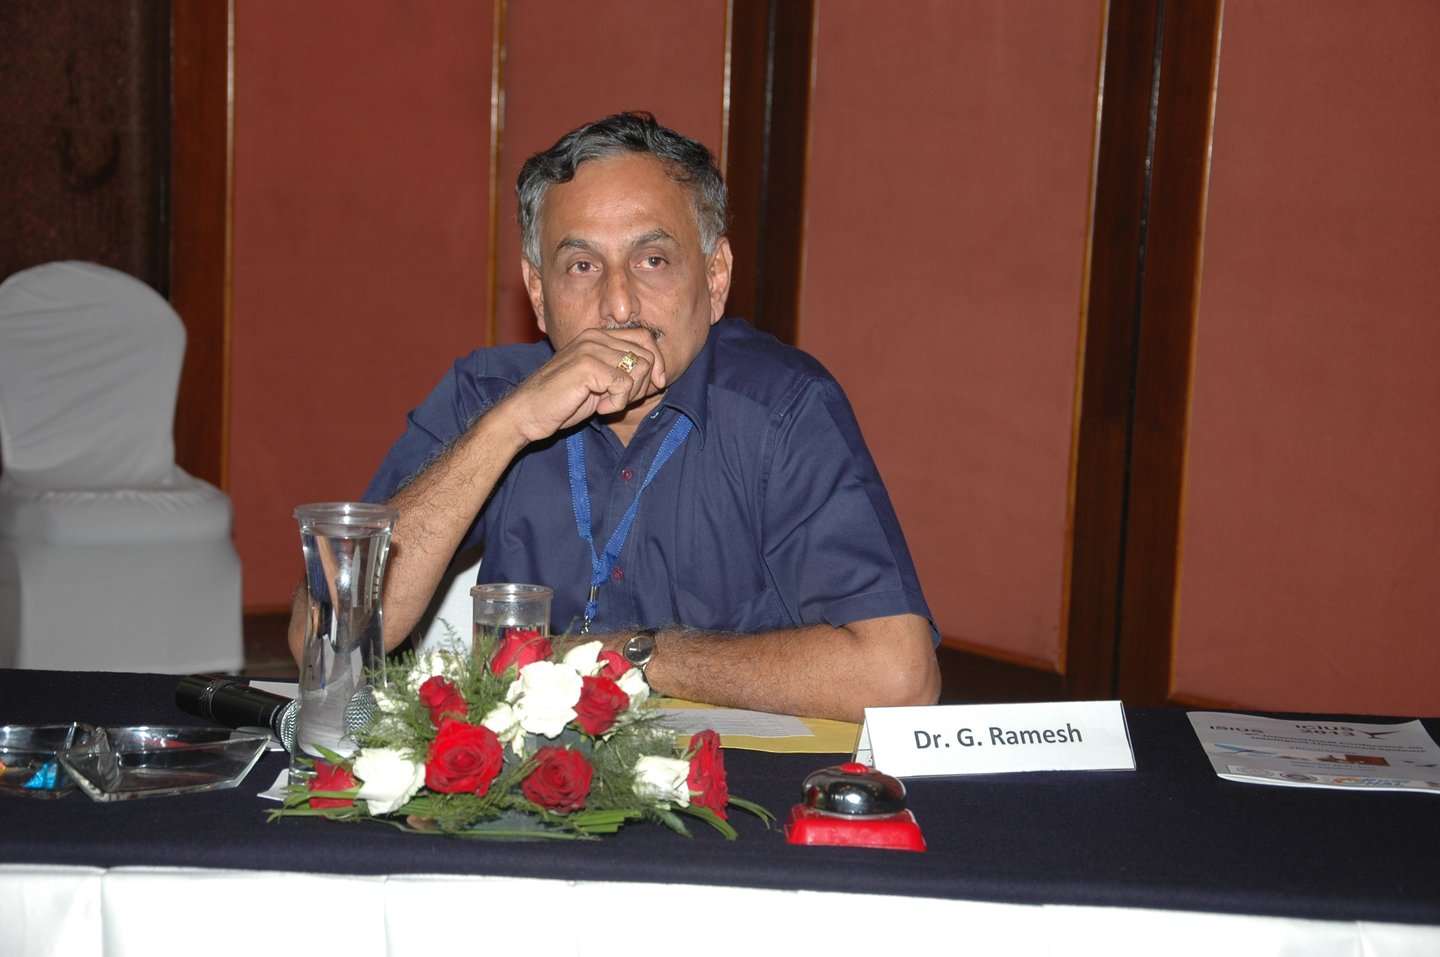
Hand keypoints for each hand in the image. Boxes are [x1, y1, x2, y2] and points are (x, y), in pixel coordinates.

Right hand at [496, 327, 665, 443]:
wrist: (527, 413)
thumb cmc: (563, 401)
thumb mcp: (599, 382)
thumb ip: (623, 371)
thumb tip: (660, 375)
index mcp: (598, 335)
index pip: (645, 338)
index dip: (656, 363)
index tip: (654, 386)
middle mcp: (595, 336)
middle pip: (647, 355)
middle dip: (642, 385)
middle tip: (620, 400)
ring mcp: (590, 348)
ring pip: (638, 370)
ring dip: (629, 395)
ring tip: (607, 403)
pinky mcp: (587, 366)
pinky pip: (624, 385)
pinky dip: (617, 404)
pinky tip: (600, 408)